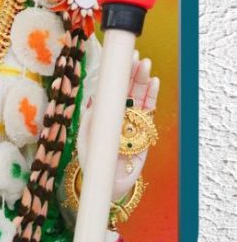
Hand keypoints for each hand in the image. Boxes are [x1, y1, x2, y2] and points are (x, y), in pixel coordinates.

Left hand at [77, 51, 158, 201]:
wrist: (107, 183)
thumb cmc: (93, 161)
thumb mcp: (86, 136)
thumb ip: (90, 118)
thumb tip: (93, 98)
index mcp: (104, 112)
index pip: (111, 88)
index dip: (116, 74)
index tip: (120, 58)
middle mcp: (119, 113)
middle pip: (127, 88)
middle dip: (131, 72)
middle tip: (136, 57)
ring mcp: (132, 121)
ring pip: (139, 96)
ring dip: (143, 80)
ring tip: (146, 66)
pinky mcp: (144, 132)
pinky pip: (148, 112)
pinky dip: (152, 97)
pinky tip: (154, 83)